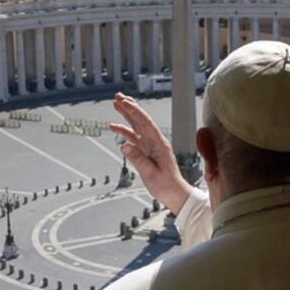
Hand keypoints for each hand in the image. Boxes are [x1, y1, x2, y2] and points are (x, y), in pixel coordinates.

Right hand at [110, 93, 192, 214]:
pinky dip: (124, 131)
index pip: (146, 123)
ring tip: (116, 104)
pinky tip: (115, 127)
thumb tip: (124, 145)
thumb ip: (138, 159)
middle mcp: (155, 142)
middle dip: (130, 107)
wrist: (174, 193)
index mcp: (159, 144)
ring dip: (127, 115)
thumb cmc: (166, 185)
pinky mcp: (146, 151)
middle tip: (118, 96)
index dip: (135, 111)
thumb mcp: (151, 174)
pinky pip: (134, 138)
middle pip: (141, 120)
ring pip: (137, 126)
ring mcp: (150, 146)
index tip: (125, 102)